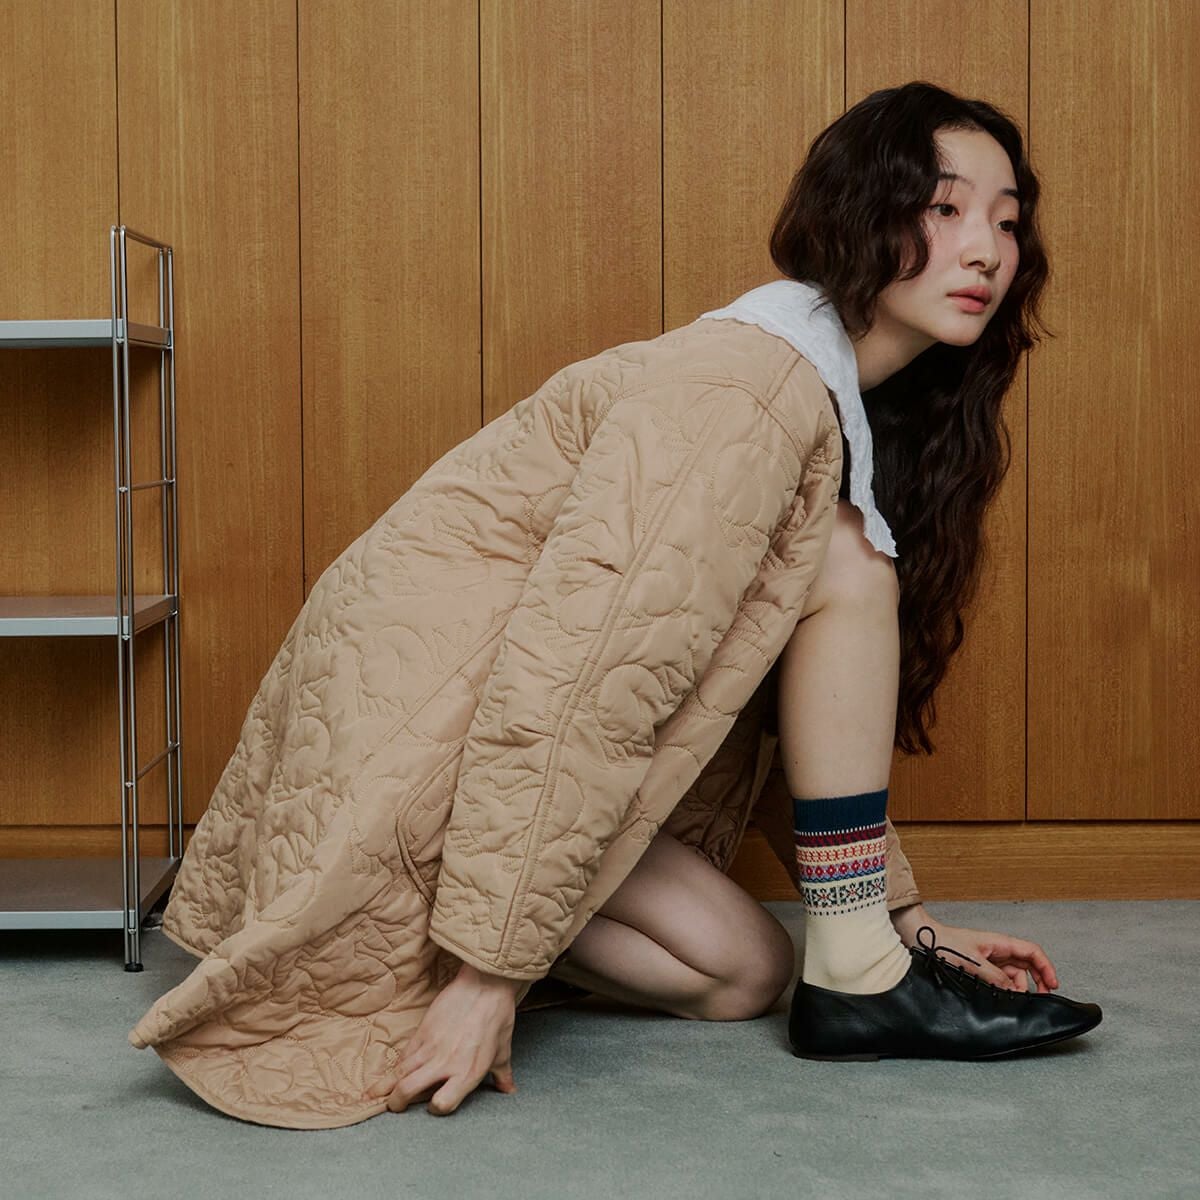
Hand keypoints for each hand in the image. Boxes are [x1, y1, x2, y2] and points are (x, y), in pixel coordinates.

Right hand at [386, 961, 521, 1114]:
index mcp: (468, 1073)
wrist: (485, 984)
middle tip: (395, 1107)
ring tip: (379, 1094)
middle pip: (408, 1090)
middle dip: (396, 1103)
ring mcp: (431, 1047)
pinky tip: (393, 1070)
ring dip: (387, 1086)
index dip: (437, 1110)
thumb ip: (502, 1075)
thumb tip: (509, 1090)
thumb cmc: (498, 1017)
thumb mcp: (503, 1051)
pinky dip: (397, 1064)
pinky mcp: (422, 1031)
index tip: (435, 1106)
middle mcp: (446, 1064)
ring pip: (400, 1072)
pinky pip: (404, 1053)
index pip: (442, 1104)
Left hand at [890, 905, 1059, 993]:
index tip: (1053, 985)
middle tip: (1040, 999)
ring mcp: (989, 958)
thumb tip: (1014, 992)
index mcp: (1000, 943)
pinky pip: (1000, 978)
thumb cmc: (944, 943)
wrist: (922, 939)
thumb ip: (995, 977)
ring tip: (1016, 1001)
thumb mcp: (973, 962)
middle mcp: (997, 950)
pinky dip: (1005, 988)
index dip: (1046, 967)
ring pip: (1014, 974)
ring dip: (1019, 987)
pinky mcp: (979, 967)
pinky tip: (1002, 998)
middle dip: (1037, 980)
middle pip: (1027, 965)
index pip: (1032, 952)